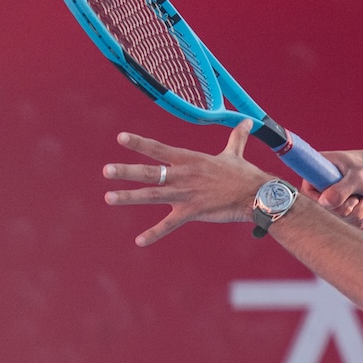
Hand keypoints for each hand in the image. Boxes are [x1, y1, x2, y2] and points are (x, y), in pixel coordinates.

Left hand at [103, 121, 271, 245]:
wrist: (256, 194)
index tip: (120, 138)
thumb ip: (237, 137)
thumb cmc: (245, 174)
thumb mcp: (236, 154)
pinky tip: (139, 241)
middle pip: (150, 172)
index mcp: (190, 160)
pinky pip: (169, 224)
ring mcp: (186, 194)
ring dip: (129, 197)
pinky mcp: (192, 212)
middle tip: (106, 171)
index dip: (139, 143)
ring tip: (109, 198)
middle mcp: (184, 175)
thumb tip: (248, 120)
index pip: (159, 149)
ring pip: (152, 195)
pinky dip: (154, 233)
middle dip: (126, 172)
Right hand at [300, 149, 362, 227]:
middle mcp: (322, 184)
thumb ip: (342, 190)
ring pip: (336, 218)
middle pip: (323, 211)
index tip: (340, 201)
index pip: (307, 194)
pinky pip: (346, 221)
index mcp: (319, 170)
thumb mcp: (359, 178)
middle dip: (345, 211)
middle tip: (359, 199)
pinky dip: (358, 219)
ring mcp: (333, 196)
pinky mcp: (344, 205)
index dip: (322, 204)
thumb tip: (324, 203)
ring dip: (355, 215)